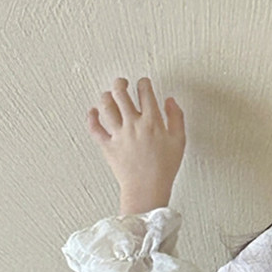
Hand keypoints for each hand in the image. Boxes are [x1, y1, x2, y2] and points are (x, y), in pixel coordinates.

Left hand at [87, 77, 185, 214]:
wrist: (148, 189)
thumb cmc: (164, 168)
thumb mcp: (179, 141)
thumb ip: (176, 117)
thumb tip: (170, 101)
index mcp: (152, 121)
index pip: (145, 92)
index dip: (144, 83)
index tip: (143, 83)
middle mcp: (133, 124)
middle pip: (121, 93)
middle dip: (120, 83)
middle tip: (122, 82)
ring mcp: (119, 134)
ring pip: (106, 106)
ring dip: (106, 96)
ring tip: (109, 95)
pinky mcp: (108, 146)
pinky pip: (94, 128)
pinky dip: (91, 117)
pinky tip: (93, 112)